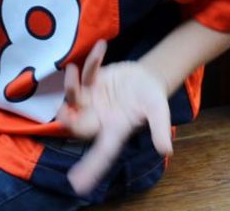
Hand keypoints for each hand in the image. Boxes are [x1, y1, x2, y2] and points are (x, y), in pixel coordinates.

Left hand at [56, 40, 172, 195]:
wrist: (148, 78)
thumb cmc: (152, 99)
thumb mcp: (159, 113)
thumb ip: (159, 130)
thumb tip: (166, 151)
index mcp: (114, 130)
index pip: (101, 153)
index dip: (89, 168)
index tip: (76, 183)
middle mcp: (98, 117)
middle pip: (76, 124)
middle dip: (67, 119)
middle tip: (63, 114)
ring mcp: (91, 99)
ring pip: (73, 96)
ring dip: (71, 85)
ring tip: (72, 69)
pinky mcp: (90, 81)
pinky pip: (86, 72)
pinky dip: (92, 61)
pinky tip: (102, 47)